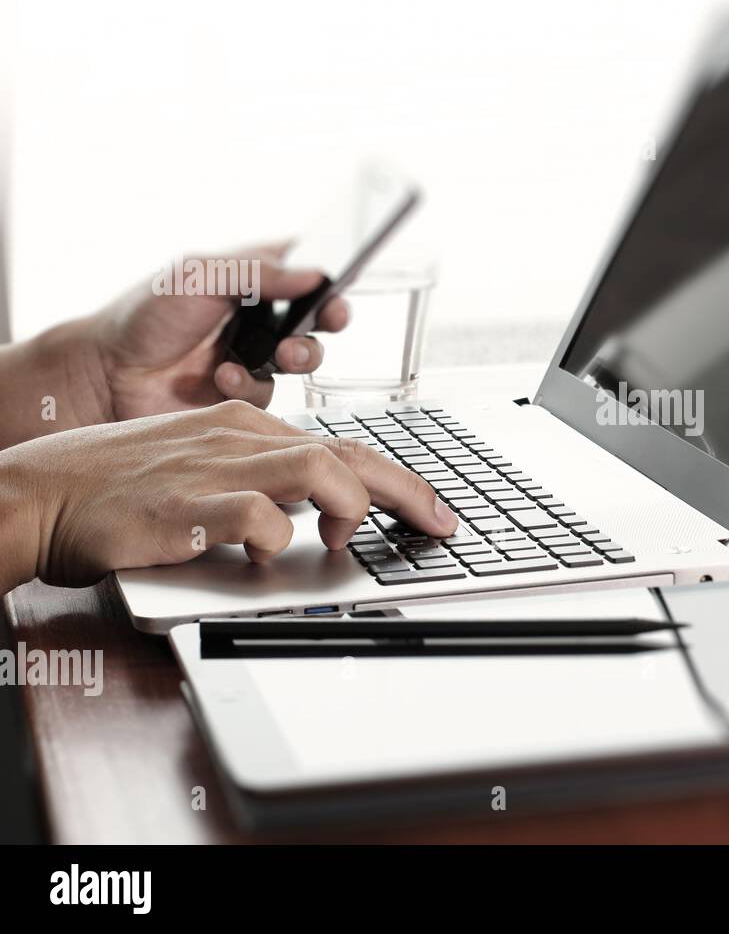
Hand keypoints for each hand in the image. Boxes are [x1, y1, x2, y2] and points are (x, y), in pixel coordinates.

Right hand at [0, 400, 456, 588]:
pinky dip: (279, 536)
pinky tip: (274, 553)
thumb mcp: (199, 467)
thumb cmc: (117, 487)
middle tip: (440, 524)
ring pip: (316, 466)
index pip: (340, 443)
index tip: (427, 509)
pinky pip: (256, 513)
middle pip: (346, 451)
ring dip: (347, 506)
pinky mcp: (184, 506)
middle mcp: (237, 437)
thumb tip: (307, 516)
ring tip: (343, 540)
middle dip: (406, 490)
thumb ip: (255, 482)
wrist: (38, 491)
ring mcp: (212, 467)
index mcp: (244, 425)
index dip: (394, 478)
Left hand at [91, 242, 348, 419]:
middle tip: (330, 318)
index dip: (328, 275)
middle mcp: (257, 317)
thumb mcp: (200, 276)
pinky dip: (250, 384)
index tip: (338, 281)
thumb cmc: (144, 316)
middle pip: (317, 315)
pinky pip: (270, 392)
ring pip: (305, 358)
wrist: (106, 376)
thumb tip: (314, 273)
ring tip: (282, 353)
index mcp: (250, 278)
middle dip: (330, 317)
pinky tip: (222, 377)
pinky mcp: (244, 395)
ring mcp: (253, 356)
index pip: (304, 267)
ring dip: (301, 354)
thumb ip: (259, 272)